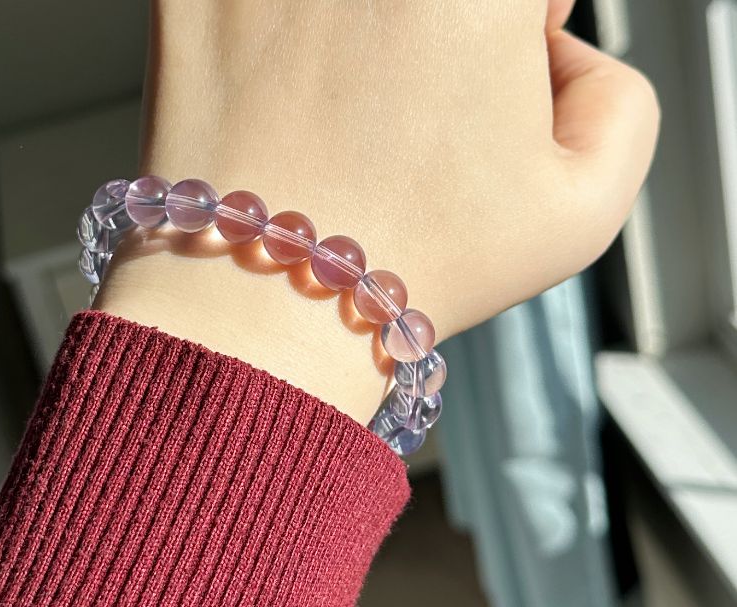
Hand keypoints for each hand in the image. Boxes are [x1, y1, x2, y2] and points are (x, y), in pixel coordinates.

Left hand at [96, 0, 658, 421]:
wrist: (260, 304)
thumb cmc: (418, 266)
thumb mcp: (586, 205)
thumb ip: (618, 95)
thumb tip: (553, 42)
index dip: (513, 24)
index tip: (487, 73)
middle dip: (436, 25)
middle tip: (415, 101)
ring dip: (358, 31)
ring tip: (347, 114)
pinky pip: (264, 0)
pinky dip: (281, 38)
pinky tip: (288, 105)